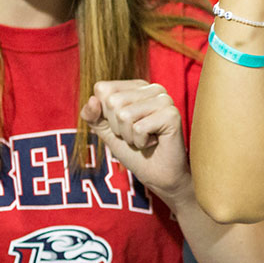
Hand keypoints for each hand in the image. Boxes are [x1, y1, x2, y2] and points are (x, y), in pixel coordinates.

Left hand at [81, 80, 190, 204]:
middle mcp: (153, 88)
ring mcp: (164, 100)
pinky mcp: (172, 115)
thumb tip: (92, 100)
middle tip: (135, 135)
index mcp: (137, 87)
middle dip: (117, 127)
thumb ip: (93, 115)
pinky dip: (141, 142)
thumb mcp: (107, 131)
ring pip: (124, 114)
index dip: (105, 113)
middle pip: (113, 101)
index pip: (103, 89)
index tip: (123, 125)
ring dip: (129, 136)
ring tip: (144, 139)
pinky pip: (138, 128)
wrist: (158, 175)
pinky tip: (154, 142)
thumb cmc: (135, 151)